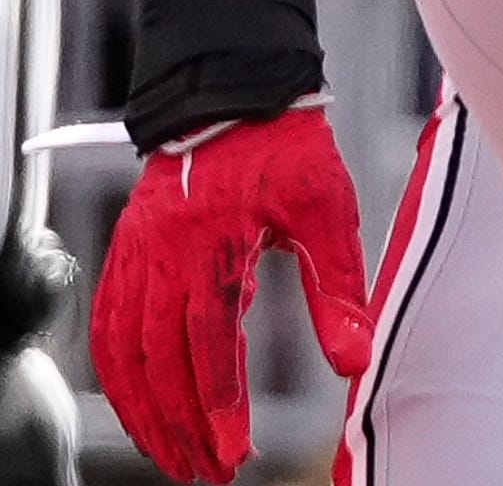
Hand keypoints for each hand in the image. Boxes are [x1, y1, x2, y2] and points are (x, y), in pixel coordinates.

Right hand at [89, 106, 372, 482]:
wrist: (235, 94)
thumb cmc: (288, 149)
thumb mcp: (328, 210)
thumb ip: (338, 289)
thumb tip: (354, 362)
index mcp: (212, 248)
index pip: (210, 347)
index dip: (219, 407)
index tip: (235, 451)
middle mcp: (161, 259)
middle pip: (160, 364)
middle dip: (182, 426)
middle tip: (208, 472)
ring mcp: (136, 257)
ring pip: (126, 355)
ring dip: (146, 412)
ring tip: (174, 456)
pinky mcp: (126, 254)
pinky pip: (108, 328)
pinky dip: (119, 376)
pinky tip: (138, 405)